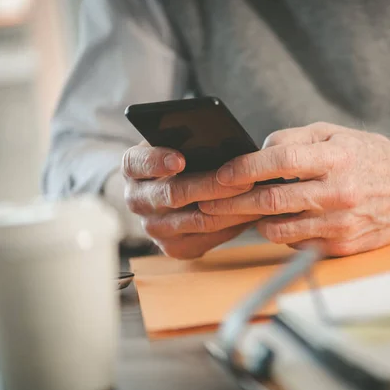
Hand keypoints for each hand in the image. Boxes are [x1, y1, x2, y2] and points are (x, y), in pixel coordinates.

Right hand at [122, 141, 260, 258]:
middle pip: (174, 194)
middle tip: (244, 179)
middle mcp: (136, 200)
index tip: (180, 159)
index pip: (138, 163)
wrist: (170, 194)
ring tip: (257, 196)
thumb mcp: (178, 144)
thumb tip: (222, 142)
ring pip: (196, 220)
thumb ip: (190, 142)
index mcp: (132, 168)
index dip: (157, 161)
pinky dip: (232, 226)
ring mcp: (152, 227)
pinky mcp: (172, 248)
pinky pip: (206, 239)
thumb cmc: (182, 160)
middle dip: (212, 186)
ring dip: (231, 209)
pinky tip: (251, 213)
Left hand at [198, 122, 389, 255]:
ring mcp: (341, 223)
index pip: (279, 161)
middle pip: (272, 200)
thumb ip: (295, 139)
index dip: (244, 169)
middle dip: (232, 202)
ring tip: (242, 212)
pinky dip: (280, 234)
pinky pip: (297, 244)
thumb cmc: (370, 158)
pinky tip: (277, 223)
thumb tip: (258, 152)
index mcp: (336, 158)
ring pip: (280, 228)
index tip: (222, 175)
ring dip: (254, 221)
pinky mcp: (342, 245)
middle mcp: (339, 192)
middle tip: (208, 202)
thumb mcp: (336, 135)